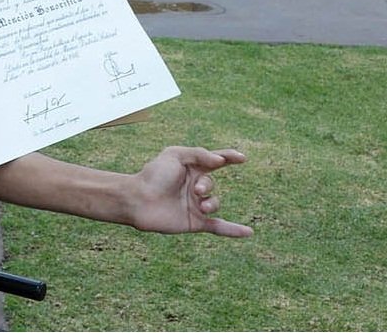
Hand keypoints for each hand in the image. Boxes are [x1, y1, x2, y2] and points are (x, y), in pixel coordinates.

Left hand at [131, 146, 253, 237]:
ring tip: (200, 205)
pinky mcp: (194, 222)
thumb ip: (198, 154)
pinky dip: (234, 230)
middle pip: (212, 183)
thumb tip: (220, 160)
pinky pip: (219, 227)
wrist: (138, 200)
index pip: (214, 161)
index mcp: (189, 169)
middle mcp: (193, 187)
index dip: (228, 158)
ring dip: (211, 203)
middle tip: (195, 189)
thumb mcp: (174, 155)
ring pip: (215, 203)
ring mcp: (194, 205)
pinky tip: (249, 232)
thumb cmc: (153, 175)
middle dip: (207, 185)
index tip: (241, 158)